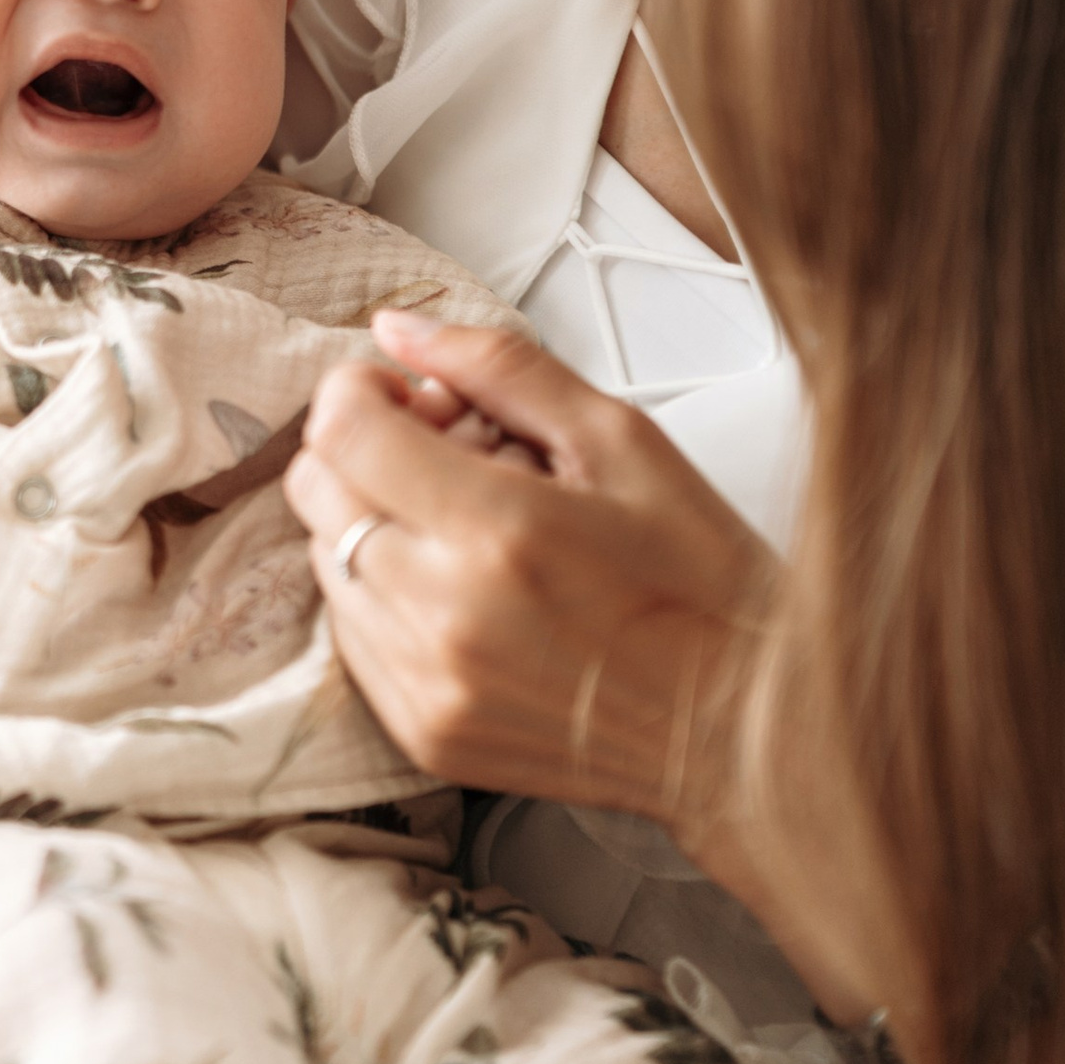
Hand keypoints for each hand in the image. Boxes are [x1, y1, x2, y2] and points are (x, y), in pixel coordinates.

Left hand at [287, 309, 772, 842]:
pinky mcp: (423, 733)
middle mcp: (447, 615)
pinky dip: (385, 595)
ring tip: (463, 526)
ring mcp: (428, 685)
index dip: (360, 391)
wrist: (747, 734)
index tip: (407, 394)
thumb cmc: (703, 585)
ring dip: (372, 523)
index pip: (344, 431)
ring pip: (326, 561)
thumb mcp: (624, 444)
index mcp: (503, 531)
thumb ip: (502, 369)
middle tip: (439, 450)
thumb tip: (400, 329)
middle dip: (361, 449)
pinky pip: (350, 636)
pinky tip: (463, 588)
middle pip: (317, 492)